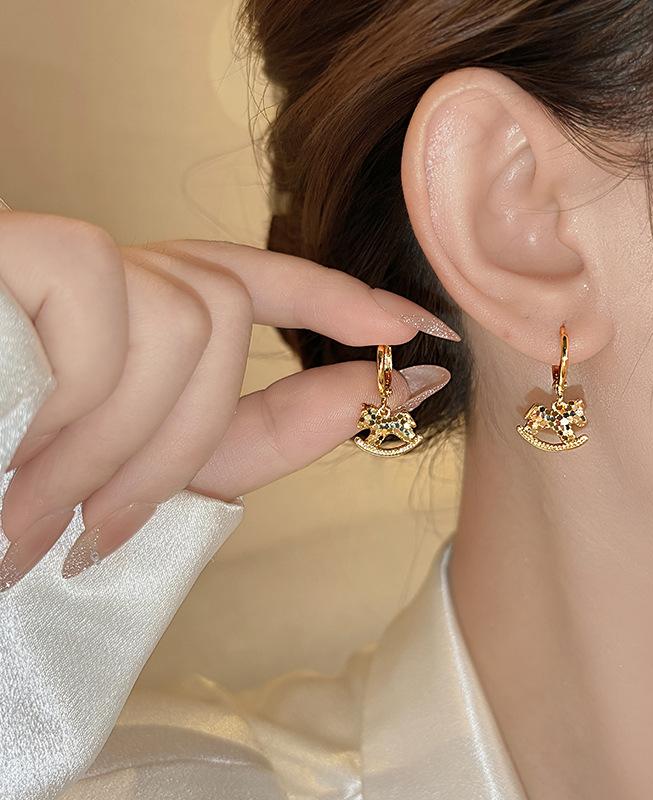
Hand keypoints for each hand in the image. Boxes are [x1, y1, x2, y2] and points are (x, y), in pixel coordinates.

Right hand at [0, 211, 457, 589]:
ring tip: (42, 519)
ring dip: (122, 449)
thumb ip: (269, 431)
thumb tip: (388, 389)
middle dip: (182, 440)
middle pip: (224, 311)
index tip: (422, 326)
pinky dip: (83, 413)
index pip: (269, 278)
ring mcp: (74, 253)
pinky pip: (114, 318)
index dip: (346, 297)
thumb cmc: (15, 473)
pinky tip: (16, 456)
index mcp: (151, 315)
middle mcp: (120, 271)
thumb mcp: (155, 467)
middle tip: (101, 529)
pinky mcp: (29, 249)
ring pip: (184, 321)